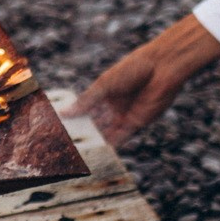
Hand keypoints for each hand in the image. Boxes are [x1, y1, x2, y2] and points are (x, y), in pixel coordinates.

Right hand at [65, 14, 219, 148]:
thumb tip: (65, 113)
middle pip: (94, 123)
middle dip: (82, 133)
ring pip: (105, 133)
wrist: (162, 68)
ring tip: (76, 152)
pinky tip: (96, 152)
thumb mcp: (104, 85)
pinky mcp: (136, 124)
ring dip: (93, 142)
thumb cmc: (133, 68)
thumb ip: (86, 101)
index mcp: (104, 93)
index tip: (58, 128)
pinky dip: (109, 145)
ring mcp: (124, 116)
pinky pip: (121, 137)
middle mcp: (113, 106)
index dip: (73, 118)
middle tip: (64, 145)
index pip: (85, 109)